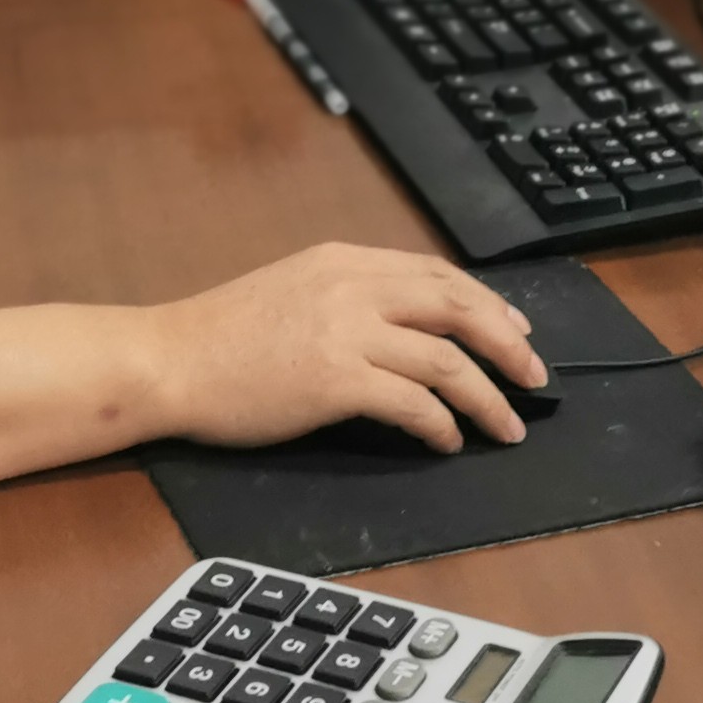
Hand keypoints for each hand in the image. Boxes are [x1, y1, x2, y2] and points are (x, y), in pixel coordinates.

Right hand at [147, 243, 549, 453]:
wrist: (168, 360)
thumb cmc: (220, 337)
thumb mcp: (292, 290)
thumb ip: (346, 296)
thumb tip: (404, 328)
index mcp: (342, 260)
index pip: (437, 274)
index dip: (487, 304)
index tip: (514, 330)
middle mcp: (350, 286)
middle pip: (458, 307)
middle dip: (508, 344)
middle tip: (534, 377)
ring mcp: (344, 331)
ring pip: (446, 360)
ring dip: (487, 396)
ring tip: (506, 425)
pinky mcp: (334, 380)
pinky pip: (413, 403)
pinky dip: (442, 425)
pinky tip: (448, 441)